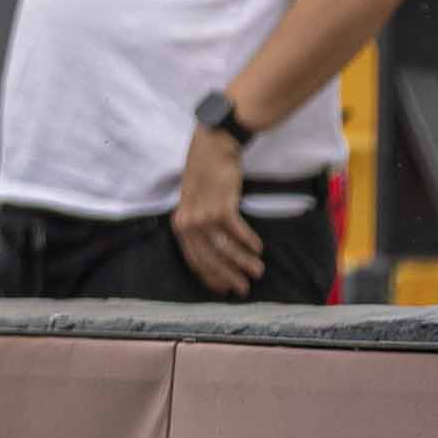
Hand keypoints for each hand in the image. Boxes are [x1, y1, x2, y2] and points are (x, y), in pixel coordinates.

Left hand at [170, 122, 263, 297]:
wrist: (213, 148)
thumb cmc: (205, 177)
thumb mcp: (194, 204)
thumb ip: (199, 227)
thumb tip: (216, 254)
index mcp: (179, 225)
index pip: (194, 260)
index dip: (210, 277)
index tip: (224, 290)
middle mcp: (187, 223)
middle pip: (209, 258)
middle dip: (228, 276)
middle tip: (244, 288)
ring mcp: (203, 215)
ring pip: (225, 248)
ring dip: (243, 262)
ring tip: (258, 270)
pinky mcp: (221, 206)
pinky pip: (237, 231)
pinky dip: (249, 242)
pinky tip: (258, 248)